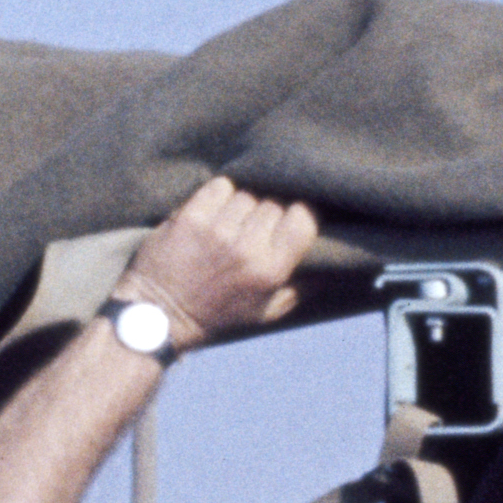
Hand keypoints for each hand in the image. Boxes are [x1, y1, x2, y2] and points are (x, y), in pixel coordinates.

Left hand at [111, 177, 318, 352]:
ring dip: (241, 203)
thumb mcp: (266, 313)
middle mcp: (246, 248)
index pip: (303, 220)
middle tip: (254, 224)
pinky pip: (219, 187)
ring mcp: (217, 231)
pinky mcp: (190, 218)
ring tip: (231, 220)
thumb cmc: (217, 315)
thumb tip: (343, 270)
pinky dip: (218, 193)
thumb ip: (304, 289)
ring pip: (247, 194)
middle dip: (268, 211)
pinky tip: (213, 210)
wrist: (159, 315)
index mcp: (270, 271)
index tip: (291, 217)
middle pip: (274, 203)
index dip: (300, 213)